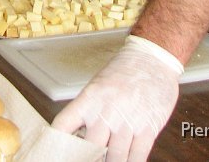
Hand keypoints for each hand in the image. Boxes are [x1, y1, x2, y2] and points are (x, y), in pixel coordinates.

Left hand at [52, 36, 183, 161]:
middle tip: (88, 158)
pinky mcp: (147, 128)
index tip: (55, 151)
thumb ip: (88, 112)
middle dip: (88, 158)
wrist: (153, 57)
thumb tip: (79, 138)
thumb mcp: (98, 86)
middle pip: (90, 148)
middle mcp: (106, 111)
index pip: (63, 125)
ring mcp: (127, 121)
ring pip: (115, 158)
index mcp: (89, 98)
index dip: (56, 142)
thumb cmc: (124, 71)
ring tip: (108, 161)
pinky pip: (137, 157)